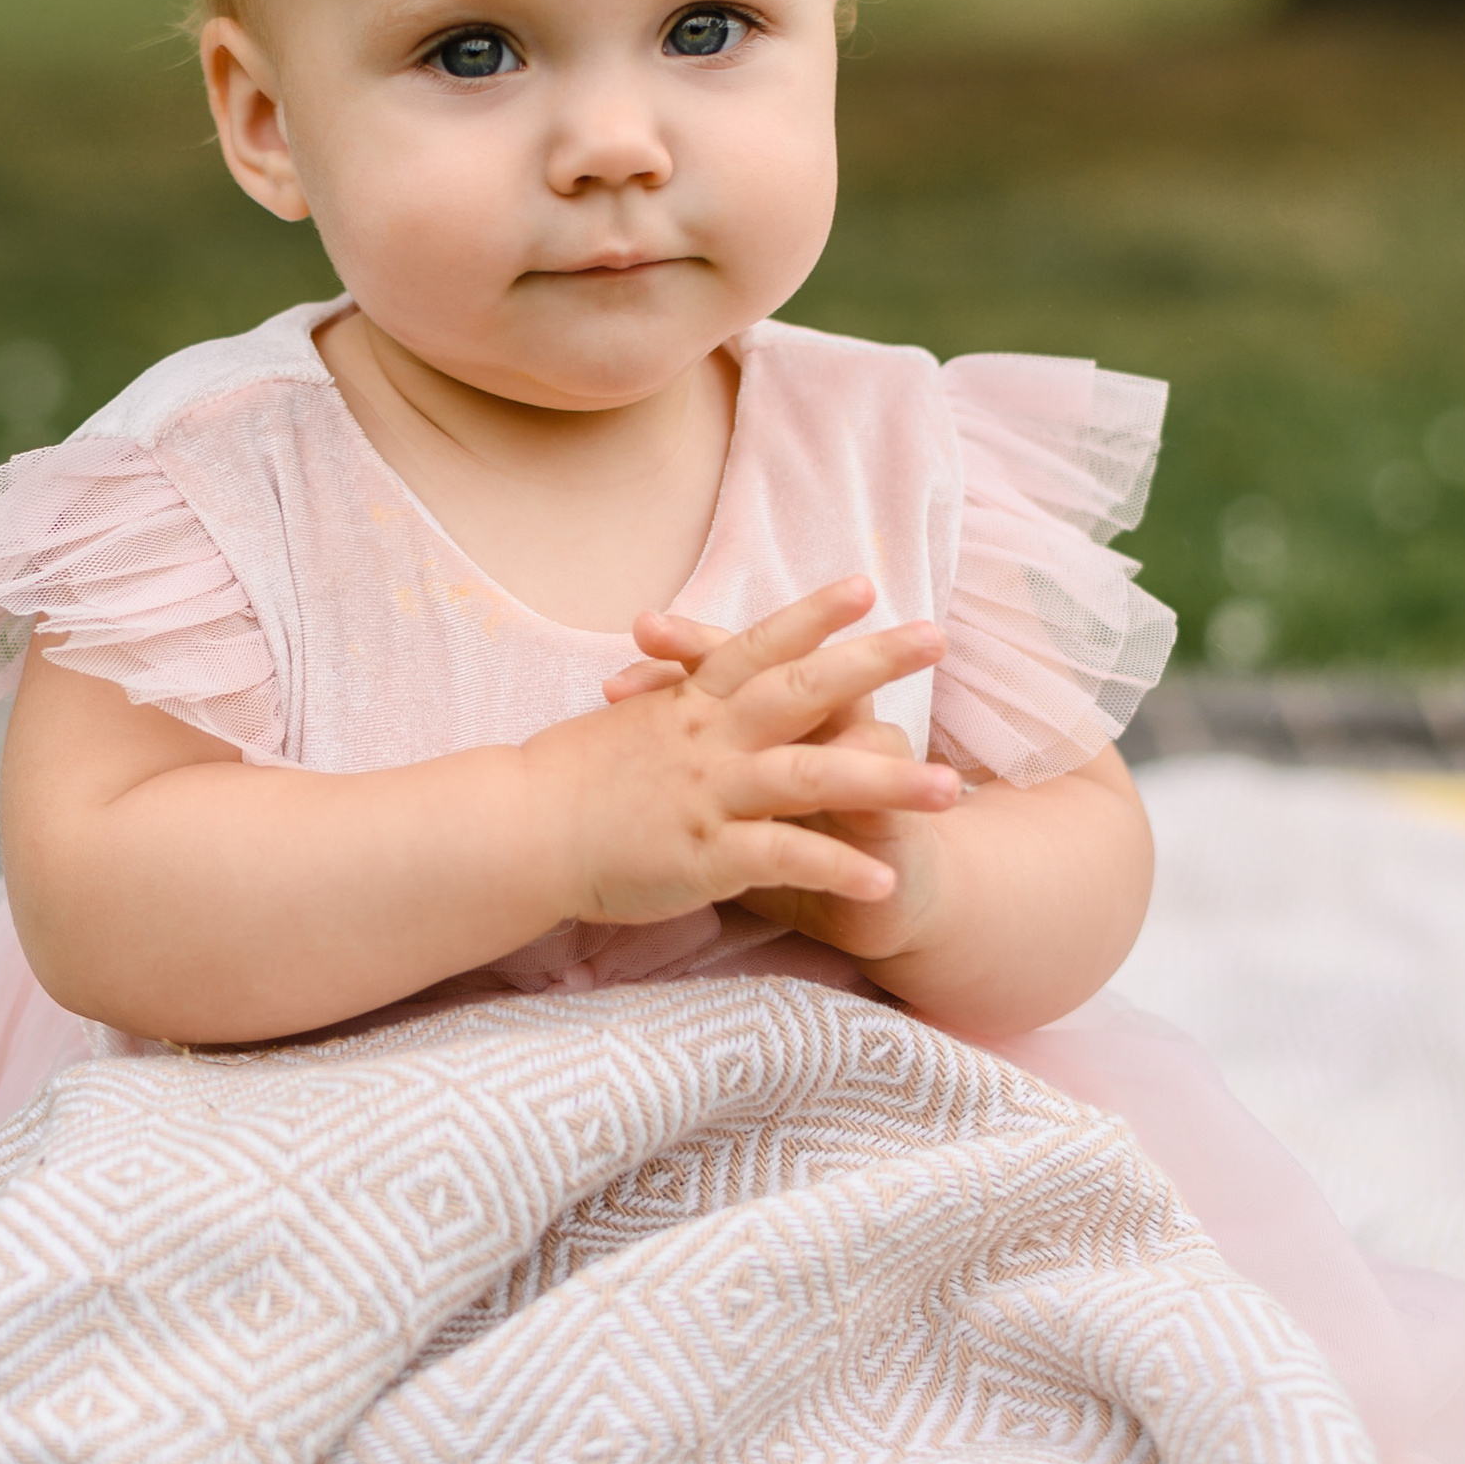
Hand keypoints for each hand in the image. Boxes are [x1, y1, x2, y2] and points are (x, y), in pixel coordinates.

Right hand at [518, 577, 952, 930]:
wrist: (514, 832)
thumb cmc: (562, 782)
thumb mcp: (625, 726)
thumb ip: (671, 704)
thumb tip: (689, 683)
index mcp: (689, 703)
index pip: (758, 644)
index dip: (813, 615)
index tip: (865, 584)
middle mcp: (707, 738)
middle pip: (802, 689)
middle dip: (873, 664)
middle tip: (937, 638)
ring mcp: (709, 794)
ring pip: (810, 776)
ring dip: (885, 781)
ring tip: (951, 789)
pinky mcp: (705, 854)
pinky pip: (782, 857)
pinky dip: (836, 865)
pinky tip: (885, 878)